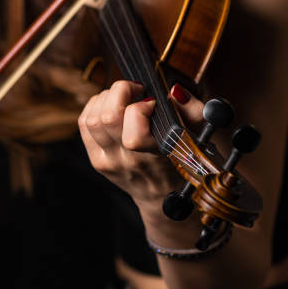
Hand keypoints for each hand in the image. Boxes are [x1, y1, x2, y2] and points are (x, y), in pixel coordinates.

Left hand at [78, 80, 203, 206]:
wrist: (164, 197)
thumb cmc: (186, 162)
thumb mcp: (202, 136)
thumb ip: (194, 111)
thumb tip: (174, 91)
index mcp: (158, 157)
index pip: (134, 133)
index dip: (142, 107)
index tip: (154, 103)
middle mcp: (130, 162)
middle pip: (108, 118)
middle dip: (121, 92)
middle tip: (136, 90)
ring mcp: (110, 162)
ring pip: (92, 119)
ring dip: (106, 98)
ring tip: (124, 98)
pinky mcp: (97, 160)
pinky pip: (84, 124)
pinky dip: (94, 107)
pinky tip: (111, 106)